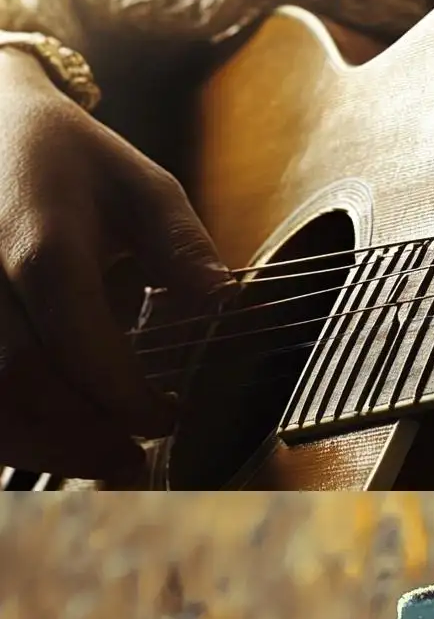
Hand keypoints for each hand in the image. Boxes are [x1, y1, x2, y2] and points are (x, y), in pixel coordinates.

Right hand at [0, 49, 228, 480]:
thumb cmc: (68, 158)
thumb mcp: (139, 183)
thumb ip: (182, 243)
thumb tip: (227, 299)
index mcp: (41, 246)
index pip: (77, 342)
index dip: (125, 396)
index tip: (168, 416)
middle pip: (22, 383)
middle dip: (83, 434)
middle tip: (136, 460)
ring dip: (42, 444)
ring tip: (102, 460)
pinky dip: (11, 428)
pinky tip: (55, 439)